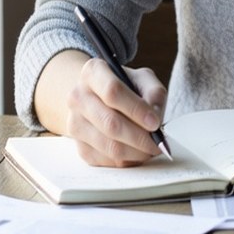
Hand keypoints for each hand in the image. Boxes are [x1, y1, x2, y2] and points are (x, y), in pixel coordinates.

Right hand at [34, 49, 167, 165]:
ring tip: (151, 149)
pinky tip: (136, 152)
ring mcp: (75, 123)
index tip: (156, 122)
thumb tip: (155, 117)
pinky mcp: (79, 146)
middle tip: (158, 143)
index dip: (136, 109)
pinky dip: (127, 160)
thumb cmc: (126, 88)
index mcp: (93, 72)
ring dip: (136, 152)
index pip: (112, 92)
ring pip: (109, 146)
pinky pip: (106, 160)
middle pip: (110, 123)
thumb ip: (154, 93)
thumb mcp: (143, 79)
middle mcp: (78, 96)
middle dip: (140, 137)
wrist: (98, 99)